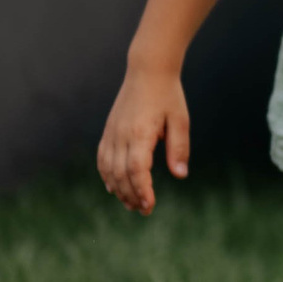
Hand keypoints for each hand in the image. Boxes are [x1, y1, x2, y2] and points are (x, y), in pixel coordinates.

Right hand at [98, 65, 189, 212]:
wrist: (148, 71)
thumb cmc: (168, 95)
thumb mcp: (180, 120)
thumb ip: (179, 148)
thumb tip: (180, 175)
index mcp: (140, 133)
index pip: (137, 169)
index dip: (142, 190)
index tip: (150, 205)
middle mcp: (121, 135)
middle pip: (121, 174)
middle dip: (131, 195)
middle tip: (144, 210)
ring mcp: (112, 133)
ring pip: (108, 169)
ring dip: (118, 189)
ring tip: (131, 203)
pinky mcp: (109, 131)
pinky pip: (102, 158)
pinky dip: (106, 175)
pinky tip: (113, 187)